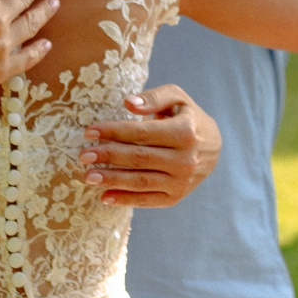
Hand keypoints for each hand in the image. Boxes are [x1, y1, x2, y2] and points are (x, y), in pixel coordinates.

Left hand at [78, 83, 221, 206]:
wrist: (213, 147)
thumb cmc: (188, 118)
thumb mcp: (177, 99)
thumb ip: (154, 97)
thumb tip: (128, 103)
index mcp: (185, 132)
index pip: (141, 133)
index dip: (113, 132)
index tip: (90, 132)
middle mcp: (185, 159)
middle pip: (138, 158)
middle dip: (108, 156)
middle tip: (83, 155)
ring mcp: (181, 181)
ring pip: (140, 181)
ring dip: (112, 179)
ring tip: (88, 176)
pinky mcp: (176, 197)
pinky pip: (147, 200)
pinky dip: (125, 200)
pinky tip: (104, 197)